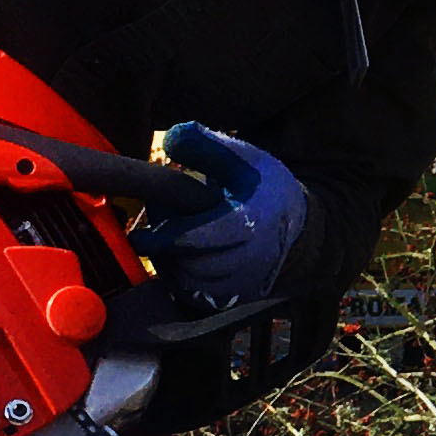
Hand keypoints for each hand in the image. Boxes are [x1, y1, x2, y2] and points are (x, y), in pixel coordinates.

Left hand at [135, 122, 309, 310]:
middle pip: (194, 264)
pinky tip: (180, 258)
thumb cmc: (262, 188)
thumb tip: (173, 136)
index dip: (167, 238)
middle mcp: (254, 259)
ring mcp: (247, 284)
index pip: (204, 237)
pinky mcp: (237, 299)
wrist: (297, 227)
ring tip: (170, 242)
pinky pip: (197, 297)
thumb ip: (207, 146)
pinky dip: (180, 280)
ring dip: (172, 265)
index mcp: (255, 221)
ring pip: (193, 284)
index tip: (138, 235)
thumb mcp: (242, 157)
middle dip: (168, 249)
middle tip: (155, 231)